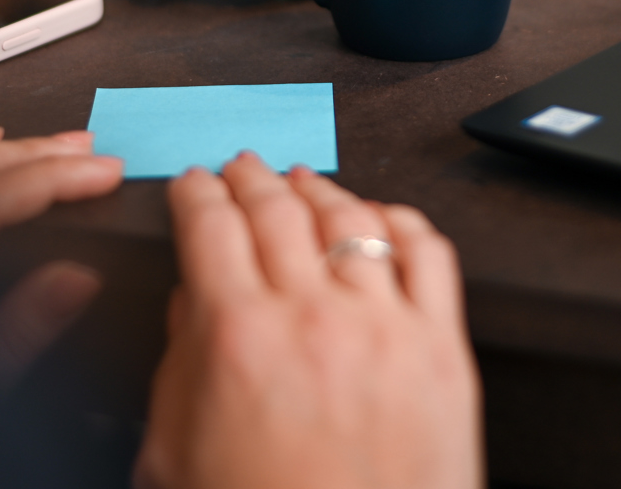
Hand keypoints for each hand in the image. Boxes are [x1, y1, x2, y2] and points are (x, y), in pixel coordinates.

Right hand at [135, 153, 481, 488]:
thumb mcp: (178, 454)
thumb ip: (181, 363)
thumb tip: (193, 298)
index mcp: (239, 340)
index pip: (210, 225)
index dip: (195, 191)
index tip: (192, 183)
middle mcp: (313, 318)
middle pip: (277, 208)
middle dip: (251, 176)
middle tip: (241, 167)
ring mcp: (384, 327)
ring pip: (350, 216)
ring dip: (319, 187)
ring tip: (304, 180)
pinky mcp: (442, 348)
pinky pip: (428, 252)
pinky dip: (402, 219)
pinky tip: (383, 215)